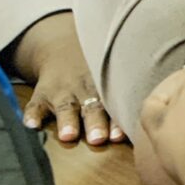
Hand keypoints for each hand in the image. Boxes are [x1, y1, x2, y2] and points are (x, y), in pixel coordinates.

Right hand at [13, 13, 126, 145]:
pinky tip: (30, 124)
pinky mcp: (41, 93)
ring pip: (65, 106)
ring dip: (67, 120)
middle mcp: (84, 88)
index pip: (113, 103)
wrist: (62, 45)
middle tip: (98, 138)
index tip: (120, 136)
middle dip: (95, 122)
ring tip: (68, 135)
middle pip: (92, 107)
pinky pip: (34, 104)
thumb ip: (126, 92)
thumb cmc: (97, 69)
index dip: (117, 120)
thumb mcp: (112, 73)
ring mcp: (61, 90)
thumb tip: (153, 112)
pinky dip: (31, 114)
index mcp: (104, 86)